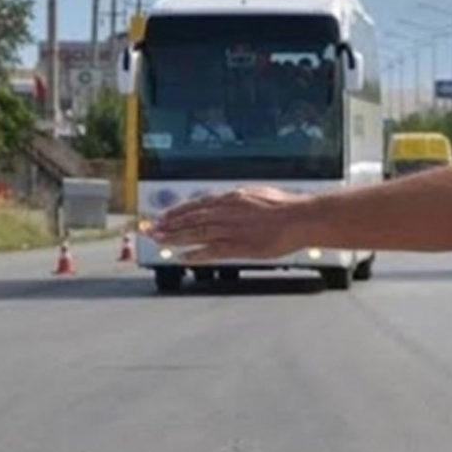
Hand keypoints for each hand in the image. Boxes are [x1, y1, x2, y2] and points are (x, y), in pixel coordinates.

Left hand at [151, 187, 311, 260]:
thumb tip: (229, 199)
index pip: (198, 204)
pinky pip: (212, 251)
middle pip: (192, 218)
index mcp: (232, 198)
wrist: (301, 218)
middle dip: (169, 224)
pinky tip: (181, 257)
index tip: (163, 216)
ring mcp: (232, 229)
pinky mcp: (239, 246)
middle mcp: (227, 212)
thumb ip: (240, 200)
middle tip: (150, 230)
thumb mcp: (258, 194)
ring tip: (159, 242)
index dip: (178, 211)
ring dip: (176, 238)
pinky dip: (195, 254)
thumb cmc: (286, 207)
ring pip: (197, 234)